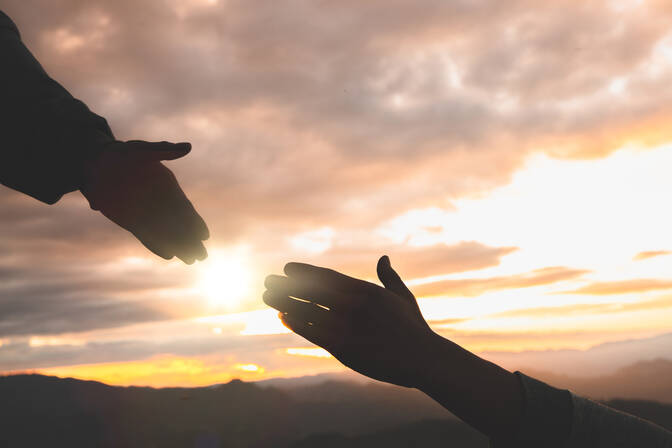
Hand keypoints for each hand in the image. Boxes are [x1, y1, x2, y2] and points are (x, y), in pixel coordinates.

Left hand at [81, 140, 208, 263]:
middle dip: (191, 241)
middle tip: (203, 256)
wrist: (95, 163)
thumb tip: (188, 147)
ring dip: (178, 247)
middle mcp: (158, 202)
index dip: (195, 222)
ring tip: (191, 261)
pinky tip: (169, 255)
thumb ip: (164, 151)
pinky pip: (147, 236)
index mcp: (166, 187)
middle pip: (179, 225)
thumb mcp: (142, 150)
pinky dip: (157, 245)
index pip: (184, 208)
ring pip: (166, 233)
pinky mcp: (130, 221)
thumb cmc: (121, 154)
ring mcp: (145, 213)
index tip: (205, 235)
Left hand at [264, 256, 524, 439]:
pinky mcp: (343, 347)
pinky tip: (282, 316)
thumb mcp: (402, 297)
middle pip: (311, 291)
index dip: (305, 271)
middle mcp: (352, 305)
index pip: (327, 277)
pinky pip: (313, 332)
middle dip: (287, 285)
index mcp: (365, 291)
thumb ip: (389, 277)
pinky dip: (296, 323)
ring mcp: (347, 326)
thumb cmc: (414, 328)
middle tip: (267, 281)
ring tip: (266, 295)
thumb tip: (383, 257)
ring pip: (307, 310)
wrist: (423, 359)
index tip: (287, 268)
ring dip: (284, 301)